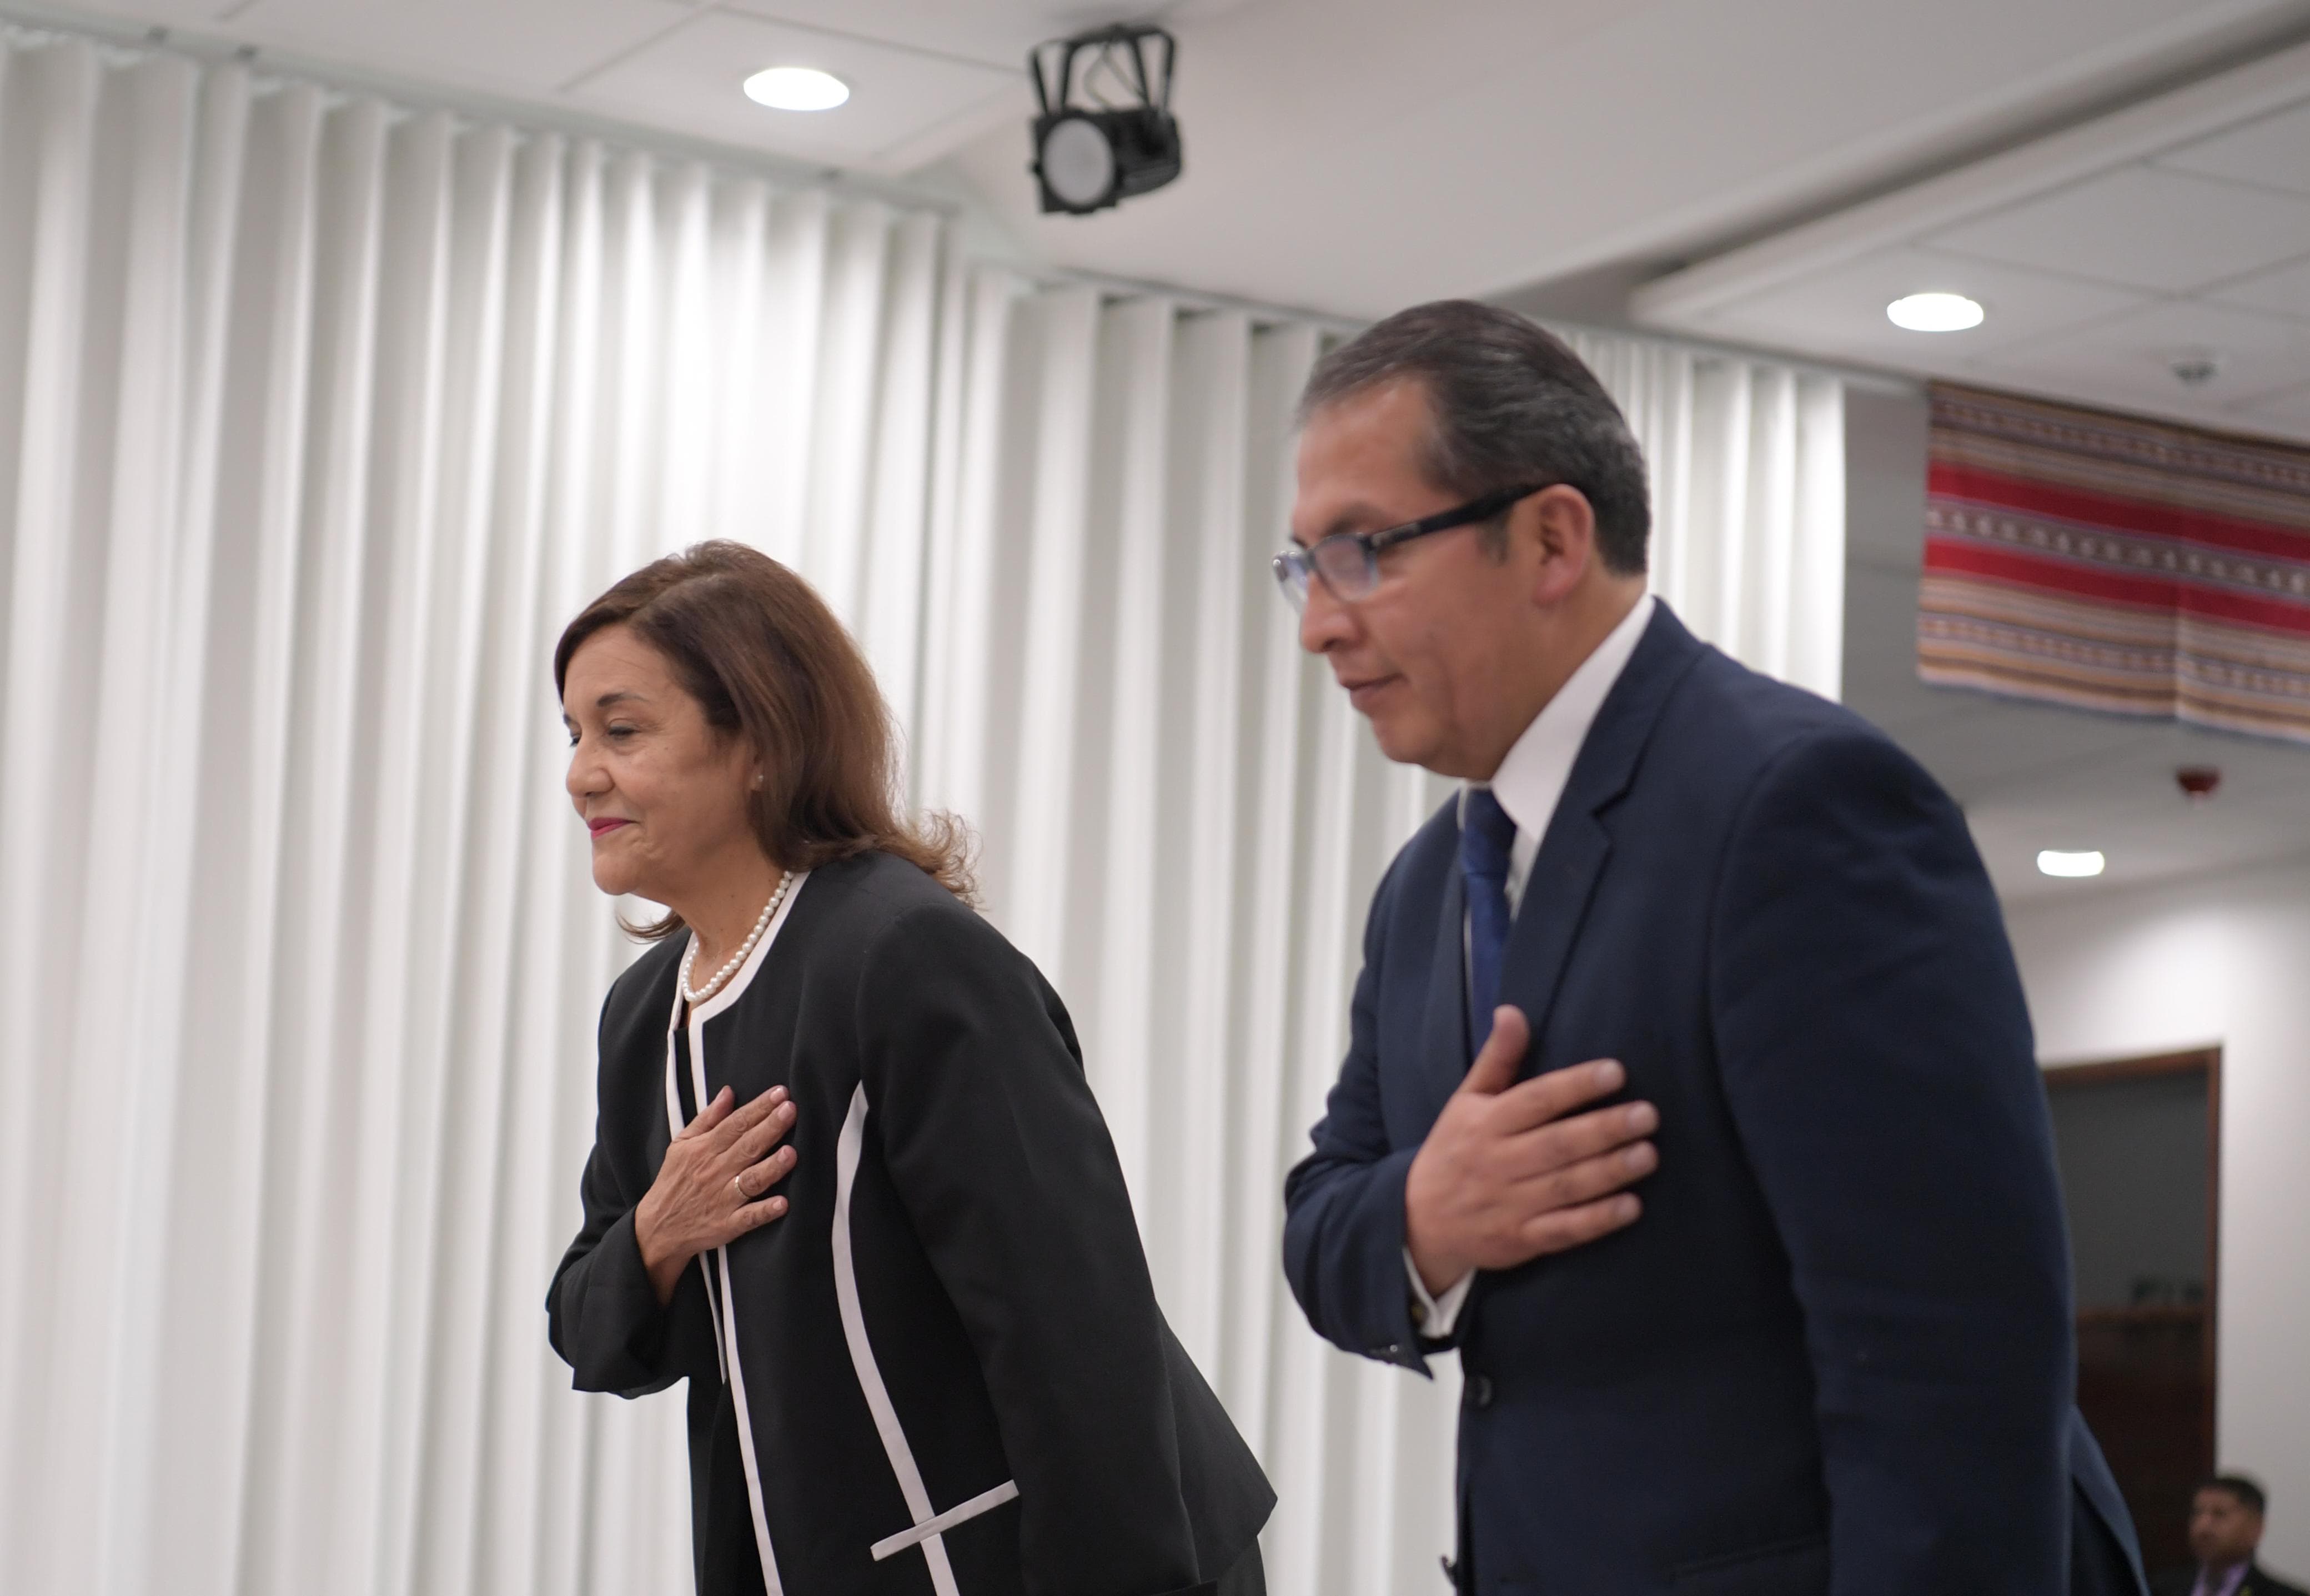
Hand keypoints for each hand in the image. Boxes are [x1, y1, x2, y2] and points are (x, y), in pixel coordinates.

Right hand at [635, 1084, 797, 1304]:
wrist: (657, 1228)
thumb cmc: (673, 1181)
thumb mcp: (681, 1144)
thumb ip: (707, 1118)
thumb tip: (729, 1091)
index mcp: (704, 1149)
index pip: (736, 1124)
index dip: (758, 1108)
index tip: (780, 1093)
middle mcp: (715, 1172)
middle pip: (747, 1146)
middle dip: (770, 1127)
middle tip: (791, 1109)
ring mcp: (723, 1200)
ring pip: (751, 1180)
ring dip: (771, 1167)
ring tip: (790, 1153)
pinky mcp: (727, 1225)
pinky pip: (749, 1218)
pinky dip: (764, 1211)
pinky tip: (782, 1203)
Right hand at [1404, 1007, 1657, 1295]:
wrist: (1419, 1222)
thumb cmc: (1454, 1150)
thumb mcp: (1466, 1101)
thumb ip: (1497, 1059)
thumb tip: (1512, 1011)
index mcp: (1485, 1123)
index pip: (1536, 1100)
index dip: (1576, 1085)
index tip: (1616, 1072)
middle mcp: (1497, 1162)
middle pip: (1557, 1143)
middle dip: (1605, 1129)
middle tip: (1647, 1115)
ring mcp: (1508, 1204)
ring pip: (1565, 1185)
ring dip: (1609, 1171)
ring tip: (1648, 1154)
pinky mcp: (1520, 1239)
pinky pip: (1563, 1230)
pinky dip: (1596, 1220)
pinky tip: (1630, 1206)